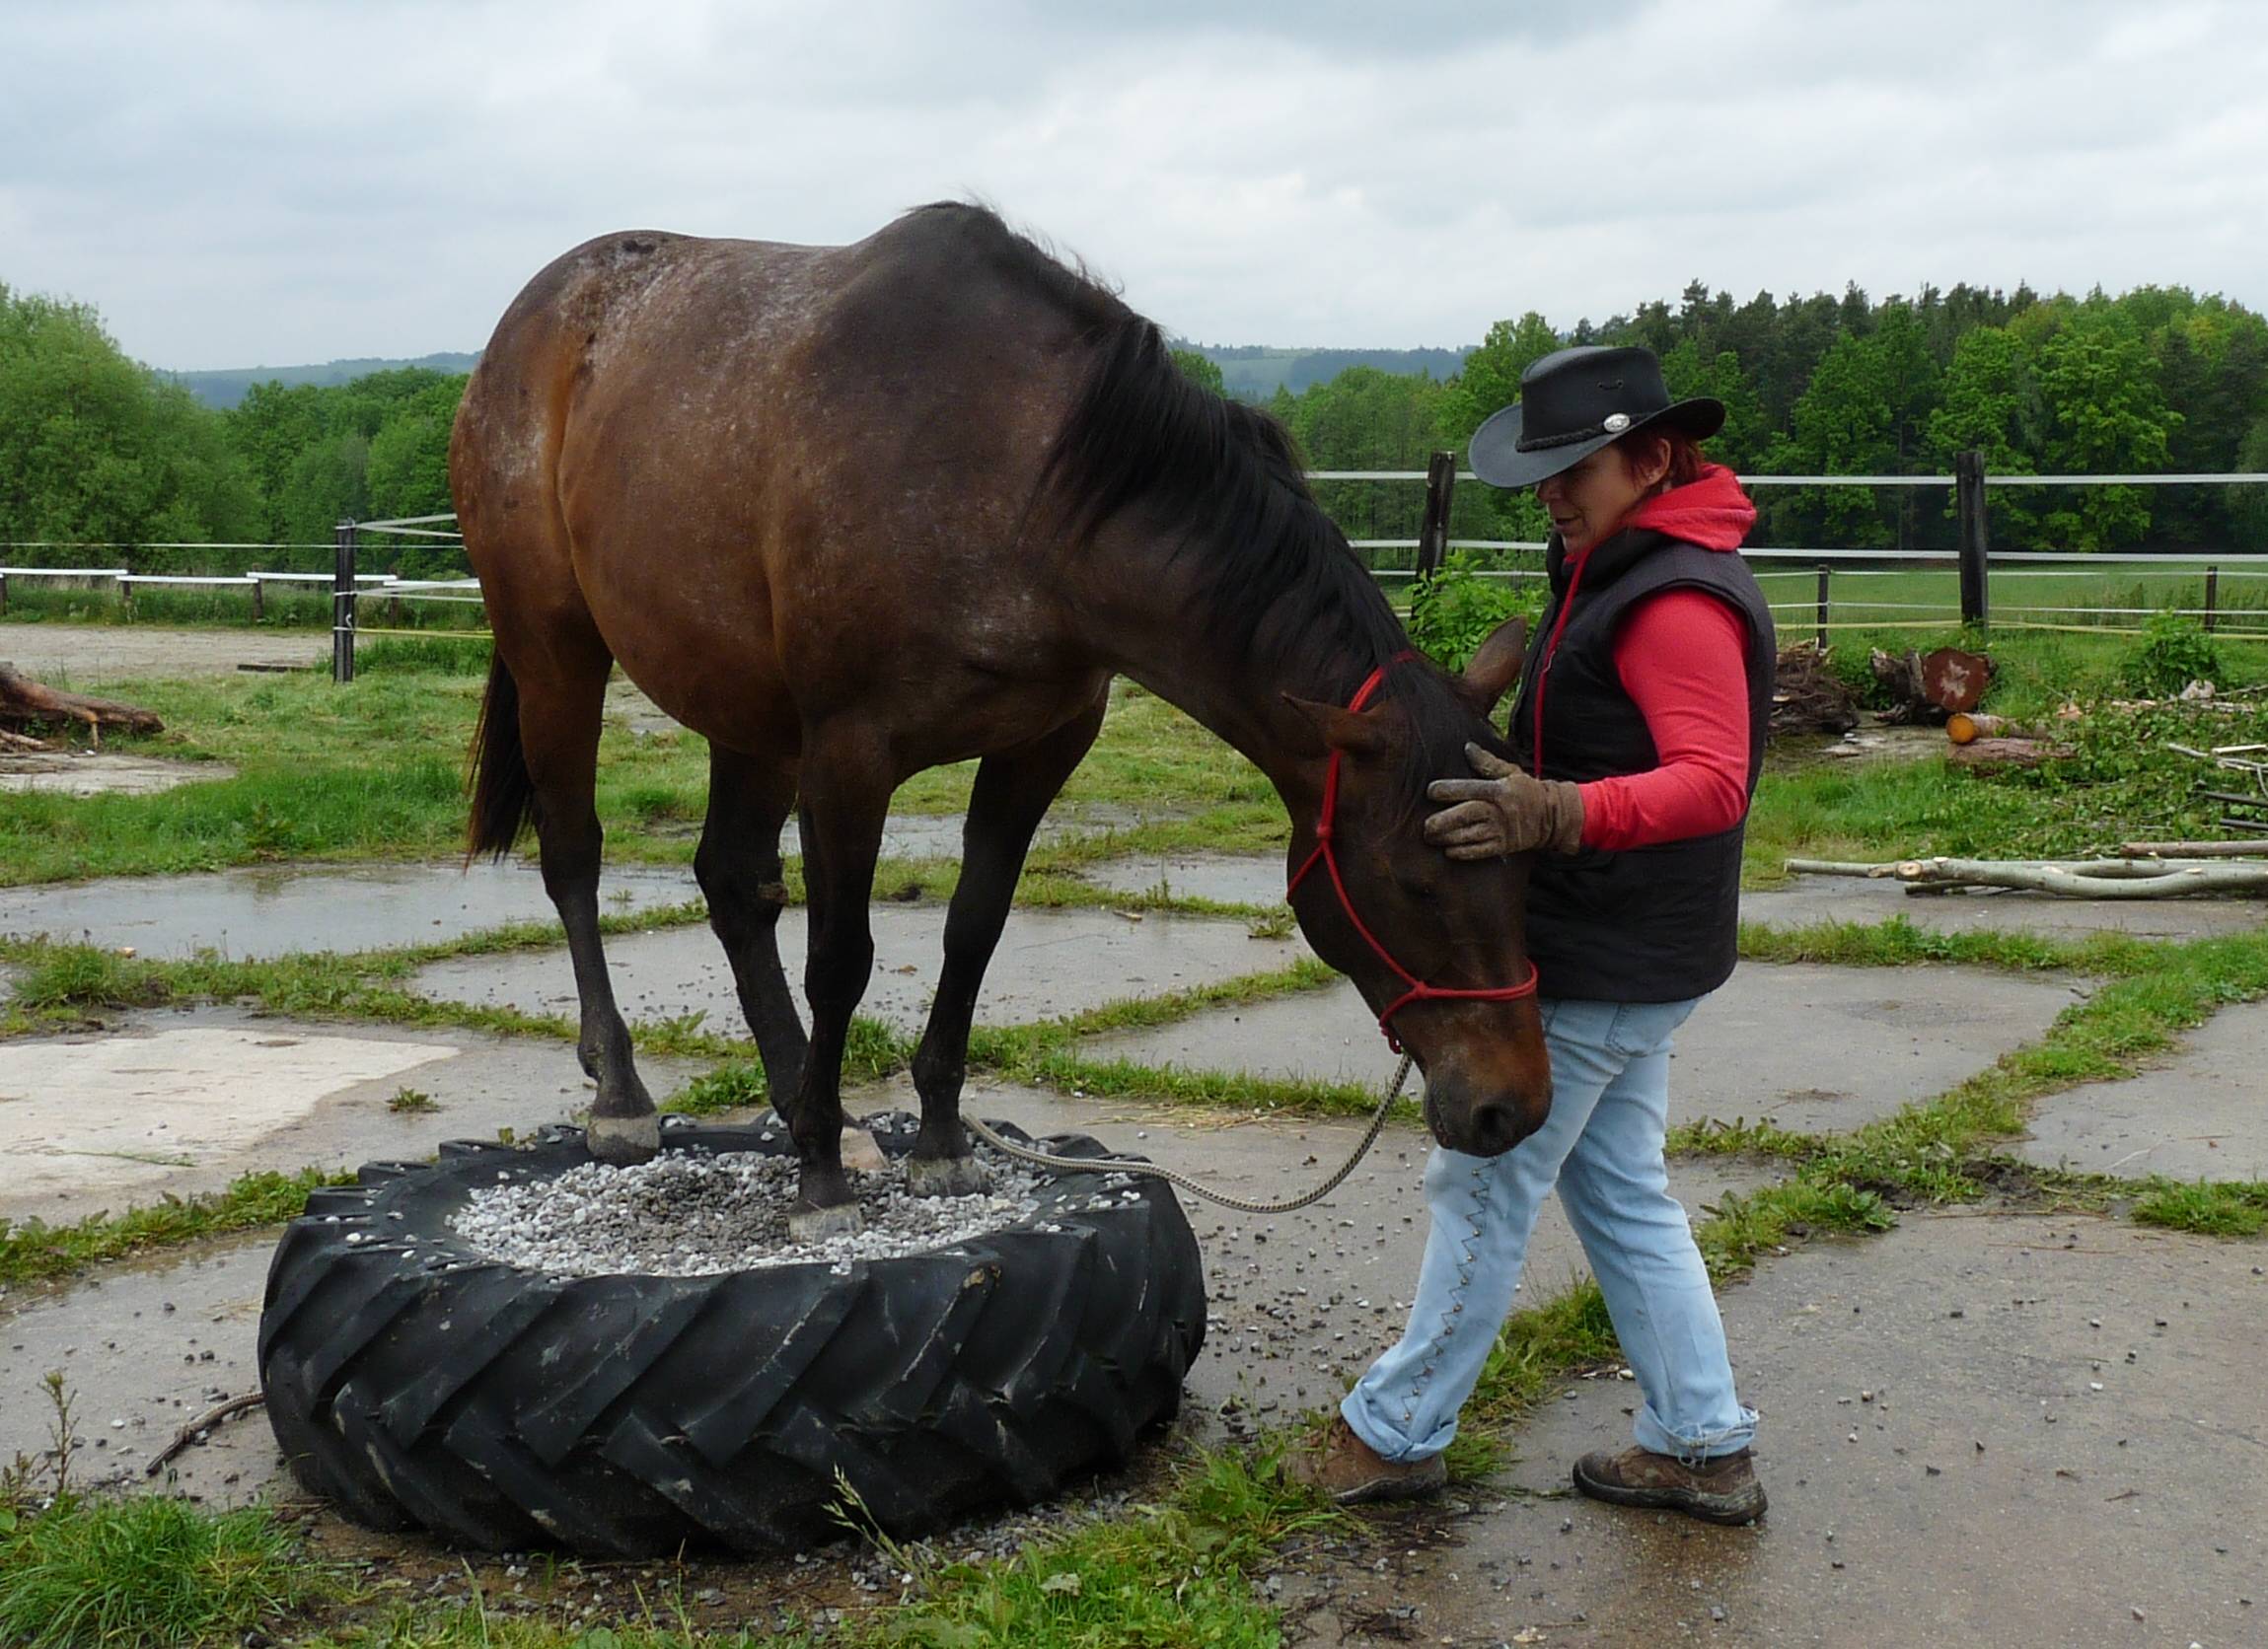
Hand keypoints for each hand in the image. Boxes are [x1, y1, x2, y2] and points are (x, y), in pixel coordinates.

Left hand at [1423, 743, 1585, 858]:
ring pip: (1468, 835)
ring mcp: (1500, 830)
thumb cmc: (1527, 791)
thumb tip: (1467, 747)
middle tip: (1426, 824)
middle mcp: (1497, 810)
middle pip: (1464, 815)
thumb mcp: (1510, 772)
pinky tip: (1449, 850)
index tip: (1430, 791)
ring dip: (1447, 838)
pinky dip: (1462, 852)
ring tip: (1432, 837)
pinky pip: (1479, 851)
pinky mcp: (1503, 846)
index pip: (1467, 788)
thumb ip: (1487, 762)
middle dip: (1442, 821)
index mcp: (1497, 790)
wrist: (1552, 816)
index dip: (1446, 790)